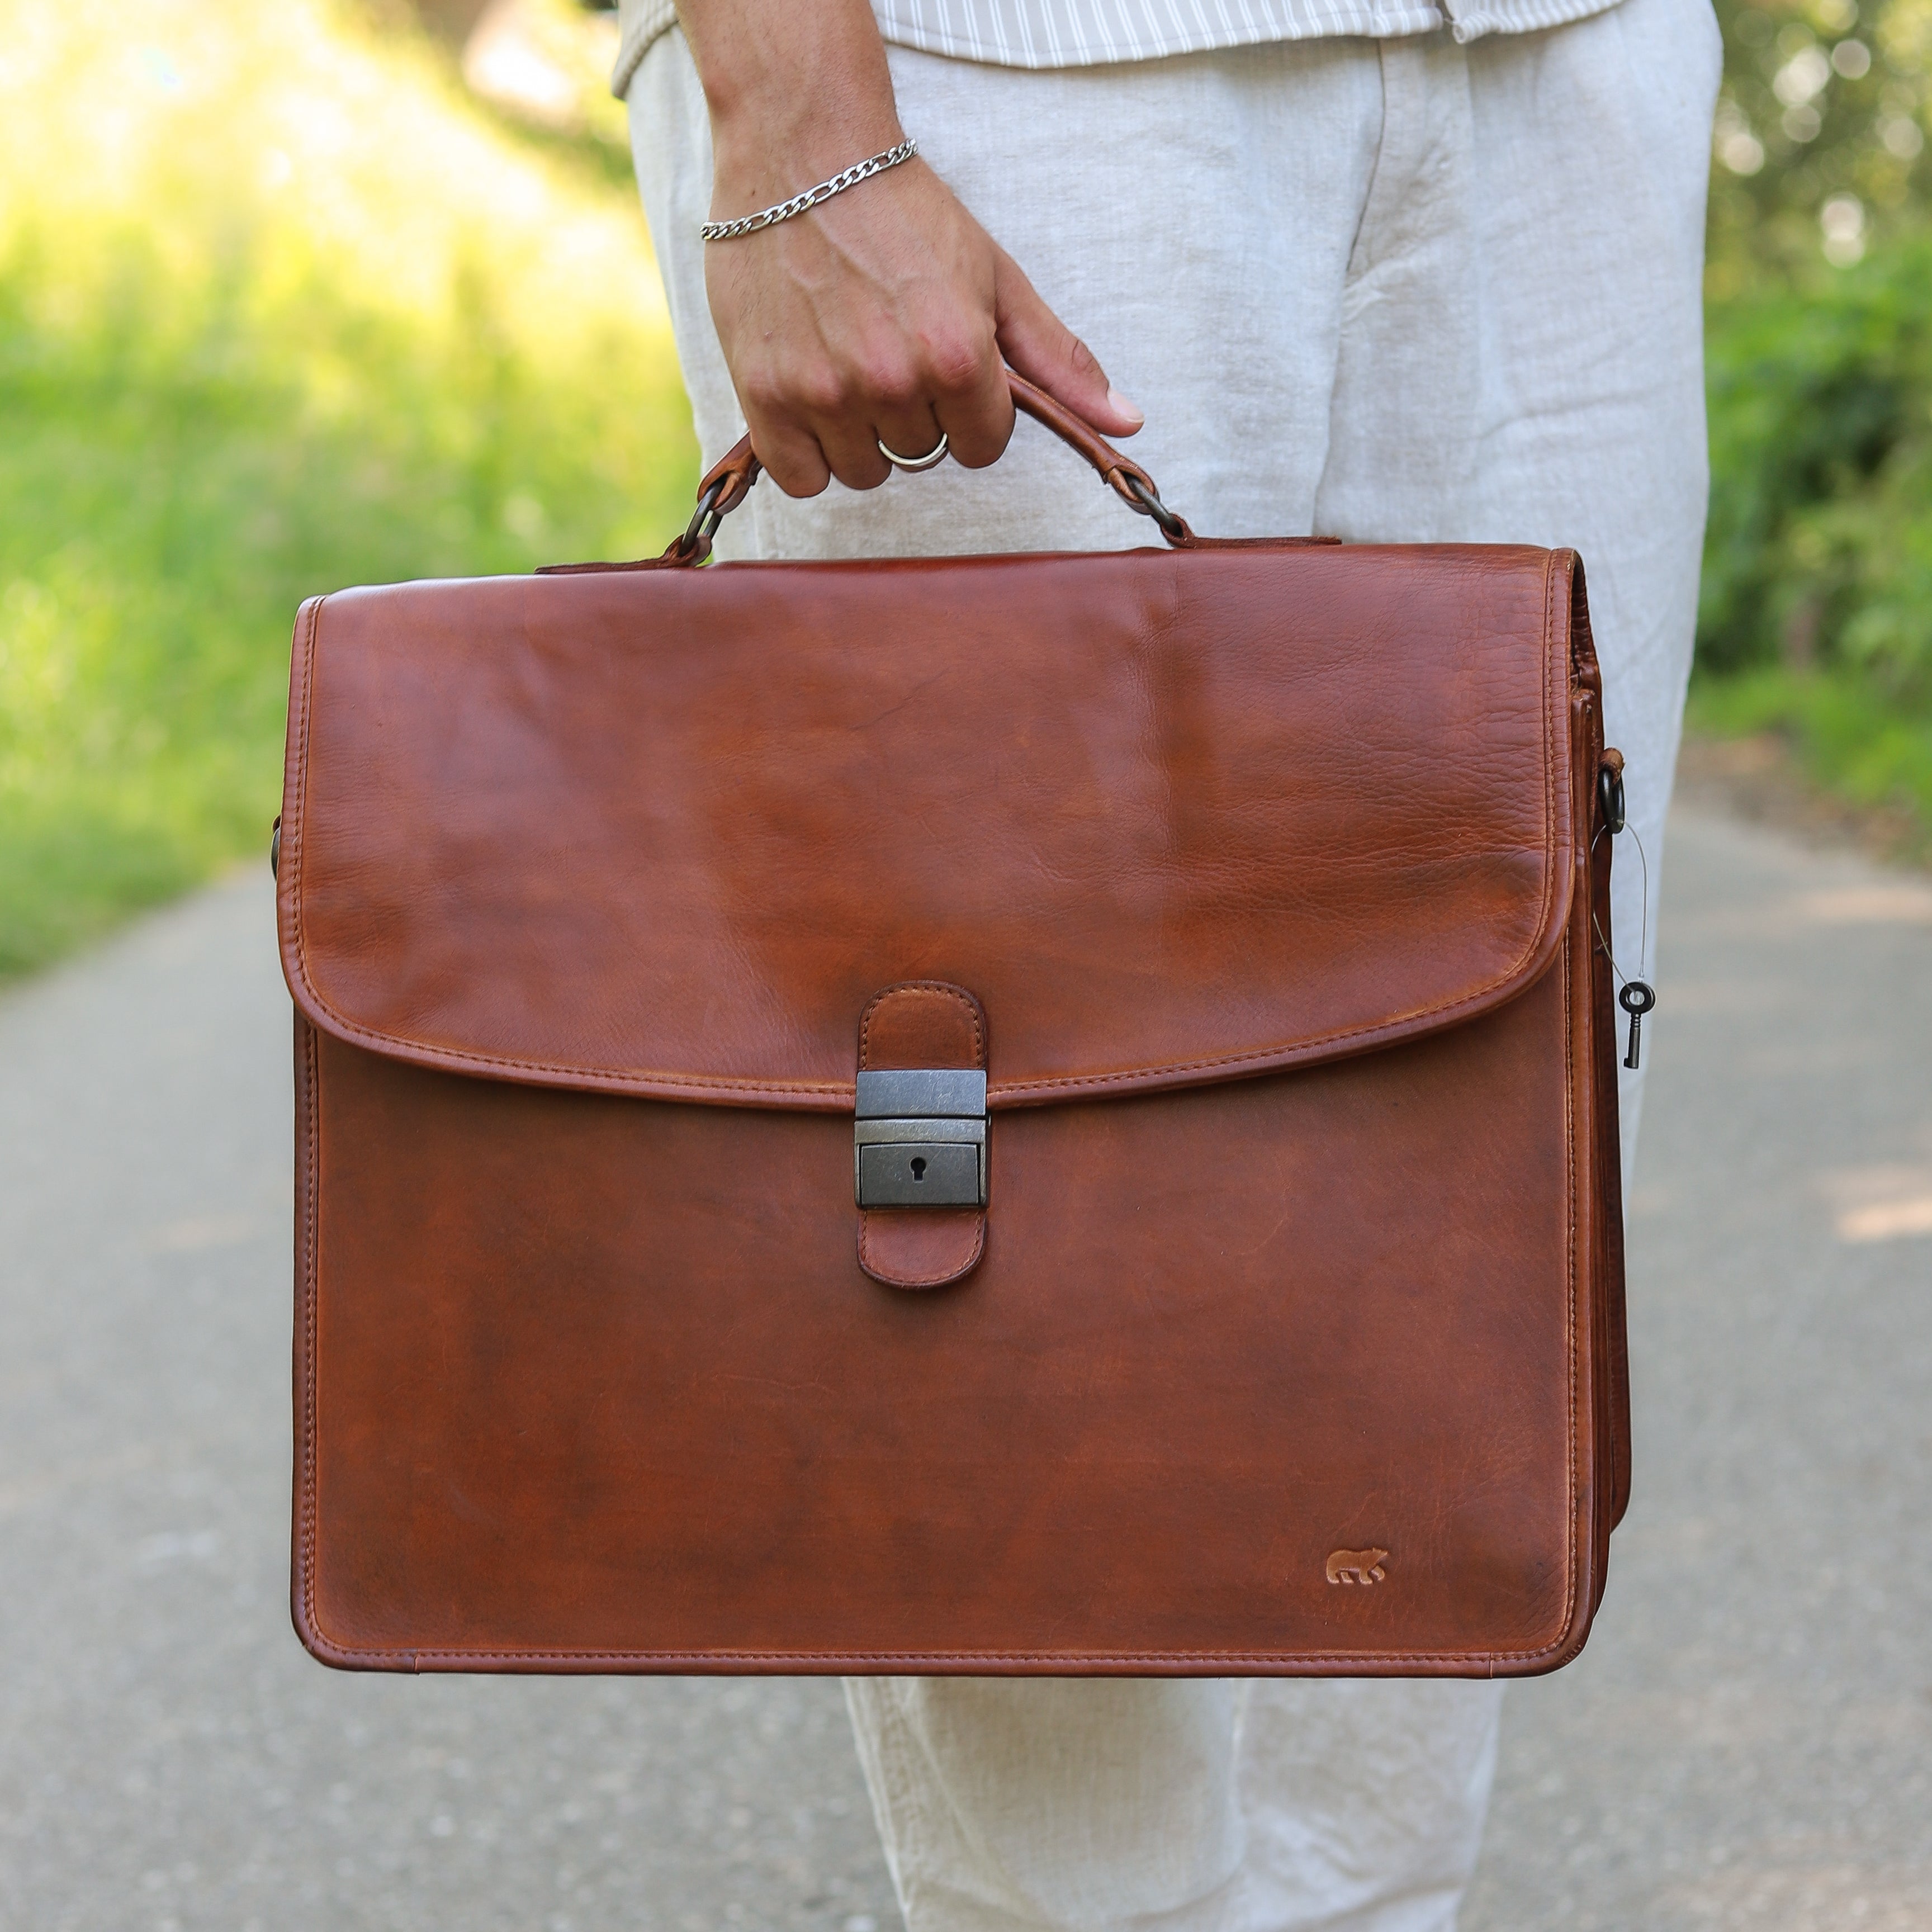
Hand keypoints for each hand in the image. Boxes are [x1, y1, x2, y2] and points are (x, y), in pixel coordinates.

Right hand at [679, 0, 1140, 496]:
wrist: (804, 153)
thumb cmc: (905, 211)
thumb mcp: (997, 278)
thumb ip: (1059, 360)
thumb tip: (1129, 424)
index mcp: (957, 355)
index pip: (981, 446)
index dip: (970, 410)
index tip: (944, 364)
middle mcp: (892, 380)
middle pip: (920, 456)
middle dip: (915, 413)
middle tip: (889, 345)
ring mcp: (825, 391)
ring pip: (864, 472)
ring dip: (862, 434)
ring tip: (848, 362)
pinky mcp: (765, 395)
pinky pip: (804, 478)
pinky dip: (810, 452)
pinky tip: (812, 395)